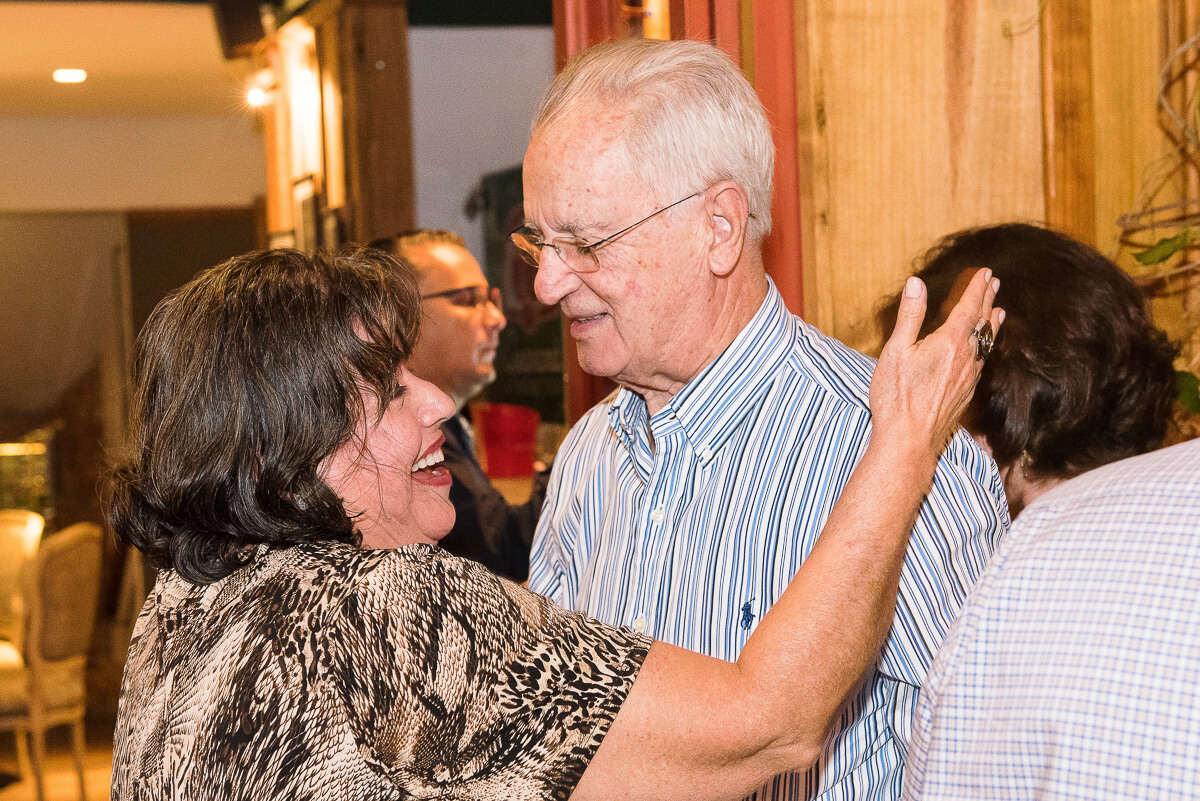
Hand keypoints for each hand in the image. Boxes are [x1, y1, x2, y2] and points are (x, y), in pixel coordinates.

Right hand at [869, 268, 1002, 454]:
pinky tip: (983, 351)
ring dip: (991, 324)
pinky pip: (982, 362)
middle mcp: (966, 358)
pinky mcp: (967, 393)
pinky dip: (986, 347)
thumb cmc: (896, 397)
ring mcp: (969, 377)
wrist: (909, 440)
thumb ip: (910, 315)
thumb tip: (916, 283)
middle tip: (995, 284)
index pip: (968, 308)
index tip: (985, 273)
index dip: (977, 288)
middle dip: (987, 300)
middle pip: (982, 323)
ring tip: (998, 312)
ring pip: (986, 343)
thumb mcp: (895, 351)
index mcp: (949, 342)